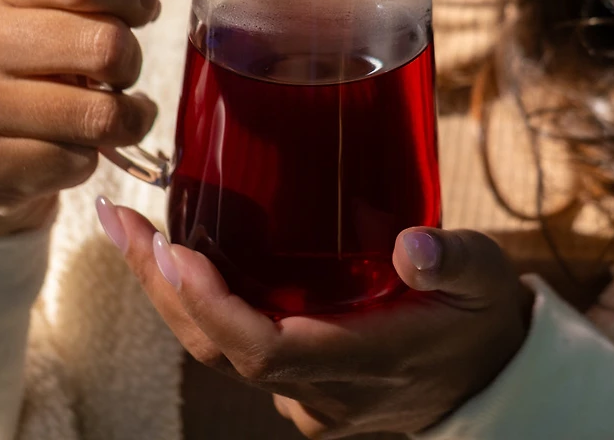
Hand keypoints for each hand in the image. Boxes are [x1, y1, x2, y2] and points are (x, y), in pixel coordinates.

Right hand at [0, 0, 170, 236]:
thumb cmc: (32, 60)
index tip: (140, 12)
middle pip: (108, 47)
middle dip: (131, 66)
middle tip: (116, 73)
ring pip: (104, 114)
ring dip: (124, 119)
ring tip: (106, 113)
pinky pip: (79, 162)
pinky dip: (88, 160)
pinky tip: (65, 147)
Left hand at [104, 203, 532, 437]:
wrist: (491, 378)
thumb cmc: (482, 321)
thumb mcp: (483, 280)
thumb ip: (451, 262)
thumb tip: (413, 243)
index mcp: (361, 361)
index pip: (264, 349)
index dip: (212, 308)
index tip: (173, 254)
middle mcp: (320, 387)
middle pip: (219, 350)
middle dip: (162, 288)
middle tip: (122, 224)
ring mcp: (308, 389)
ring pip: (220, 351)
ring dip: (170, 294)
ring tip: (135, 234)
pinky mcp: (305, 376)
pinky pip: (237, 346)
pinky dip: (199, 305)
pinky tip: (184, 261)